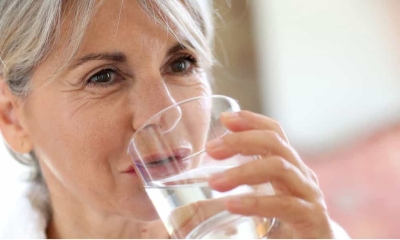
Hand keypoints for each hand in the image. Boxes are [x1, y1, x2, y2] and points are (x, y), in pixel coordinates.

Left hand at [205, 110, 337, 237]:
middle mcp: (301, 176)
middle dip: (241, 141)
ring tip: (214, 182)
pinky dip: (256, 202)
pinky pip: (284, 204)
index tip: (224, 119)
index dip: (251, 121)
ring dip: (243, 171)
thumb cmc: (287, 223)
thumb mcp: (266, 197)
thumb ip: (246, 186)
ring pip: (279, 167)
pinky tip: (232, 204)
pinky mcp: (312, 218)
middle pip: (275, 143)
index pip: (274, 133)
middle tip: (212, 149)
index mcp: (289, 167)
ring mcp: (309, 195)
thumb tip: (206, 182)